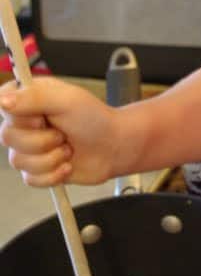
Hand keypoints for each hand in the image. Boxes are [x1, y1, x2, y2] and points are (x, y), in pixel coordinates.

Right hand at [0, 77, 118, 186]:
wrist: (114, 147)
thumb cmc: (95, 119)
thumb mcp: (67, 99)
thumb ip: (33, 97)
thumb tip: (2, 100)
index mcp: (27, 98)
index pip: (1, 105)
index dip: (21, 117)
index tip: (41, 117)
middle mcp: (24, 122)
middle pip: (7, 137)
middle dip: (42, 140)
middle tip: (62, 133)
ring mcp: (28, 147)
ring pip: (17, 161)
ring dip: (50, 158)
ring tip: (67, 147)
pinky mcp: (36, 169)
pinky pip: (30, 179)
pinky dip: (53, 174)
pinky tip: (67, 164)